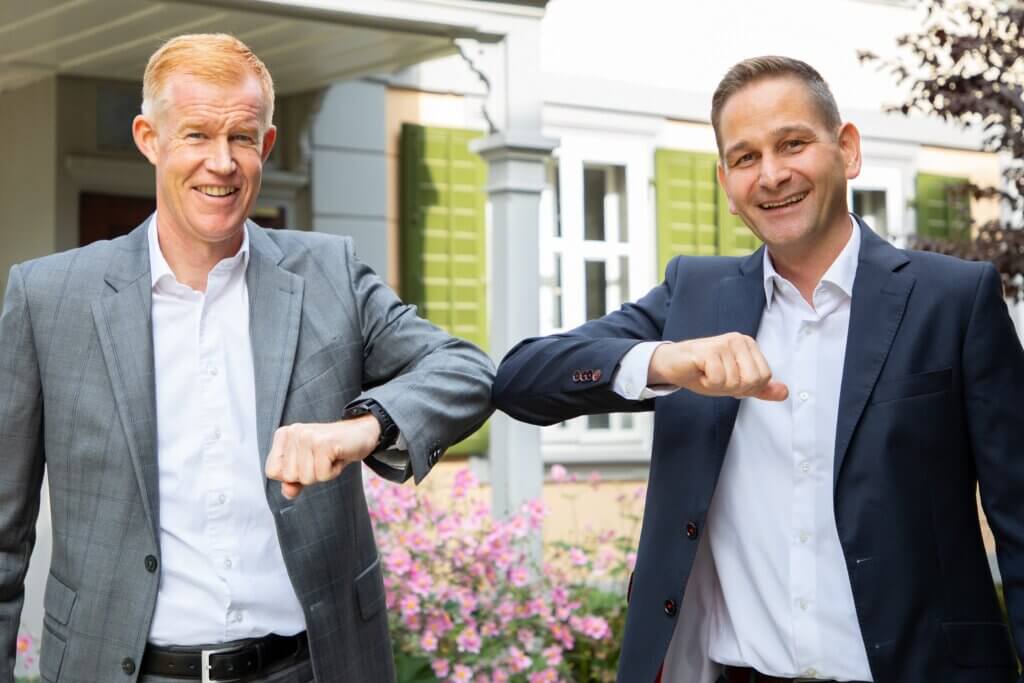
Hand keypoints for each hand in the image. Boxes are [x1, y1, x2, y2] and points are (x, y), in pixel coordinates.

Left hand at [264, 415, 379, 498]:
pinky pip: (322, 475)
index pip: (272, 471)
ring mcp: (307, 436)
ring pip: (306, 478)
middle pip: (289, 476)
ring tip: (330, 457)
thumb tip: (288, 492)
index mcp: (284, 435)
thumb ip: (293, 481)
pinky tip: (338, 456)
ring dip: (323, 473)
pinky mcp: (324, 442)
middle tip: (322, 459)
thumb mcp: (308, 466)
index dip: (291, 475)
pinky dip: (334, 471)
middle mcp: (293, 432)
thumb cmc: (332, 450)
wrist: (361, 433)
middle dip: (309, 475)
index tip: (308, 461)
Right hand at [648, 332, 788, 400]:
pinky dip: (706, 383)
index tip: (727, 379)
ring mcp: (724, 343)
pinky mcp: (709, 351)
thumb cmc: (702, 371)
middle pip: (753, 380)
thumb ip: (760, 387)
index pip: (764, 377)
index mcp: (749, 345)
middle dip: (733, 388)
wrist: (672, 364)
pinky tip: (699, 372)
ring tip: (705, 374)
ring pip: (734, 382)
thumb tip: (784, 392)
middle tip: (716, 378)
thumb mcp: (735, 382)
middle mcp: (739, 340)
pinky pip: (718, 380)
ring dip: (716, 386)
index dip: (746, 387)